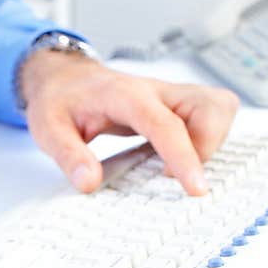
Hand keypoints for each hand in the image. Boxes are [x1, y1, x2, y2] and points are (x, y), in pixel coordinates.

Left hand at [21, 51, 239, 195]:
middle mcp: (156, 91)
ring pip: (219, 107)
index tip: (195, 187)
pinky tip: (180, 158)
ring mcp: (170, 97)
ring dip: (212, 141)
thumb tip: (90, 183)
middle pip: (210, 105)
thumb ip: (69, 157)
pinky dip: (208, 139)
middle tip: (179, 175)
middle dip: (209, 145)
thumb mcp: (49, 130)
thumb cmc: (59, 101)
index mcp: (126, 96)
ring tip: (180, 167)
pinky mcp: (176, 107)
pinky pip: (210, 116)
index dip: (185, 156)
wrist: (63, 79)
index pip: (166, 124)